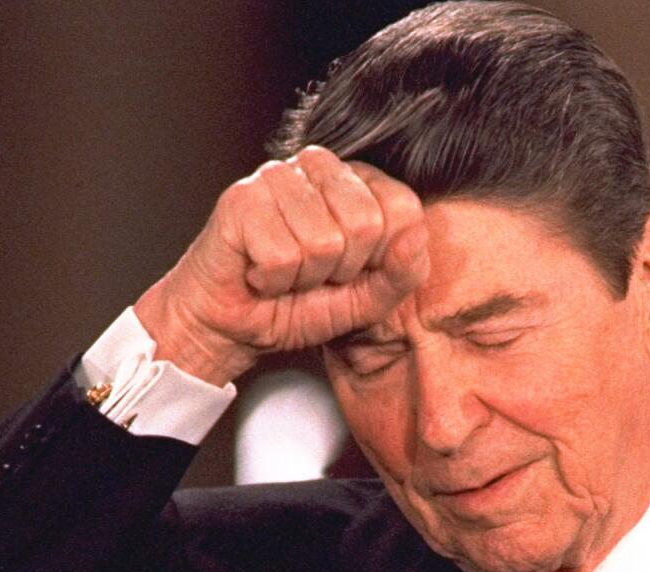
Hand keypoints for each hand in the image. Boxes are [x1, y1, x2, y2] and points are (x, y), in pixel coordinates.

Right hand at [133, 147, 428, 385]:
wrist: (234, 326)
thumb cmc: (296, 305)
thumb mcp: (367, 299)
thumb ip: (403, 272)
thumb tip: (415, 237)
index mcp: (356, 181)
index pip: (403, 208)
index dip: (380, 258)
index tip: (350, 270)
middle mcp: (318, 166)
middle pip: (365, 224)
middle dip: (340, 269)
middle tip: (312, 273)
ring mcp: (277, 176)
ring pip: (321, 243)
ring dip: (303, 278)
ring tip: (284, 271)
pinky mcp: (241, 199)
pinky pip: (282, 256)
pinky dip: (272, 280)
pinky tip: (259, 272)